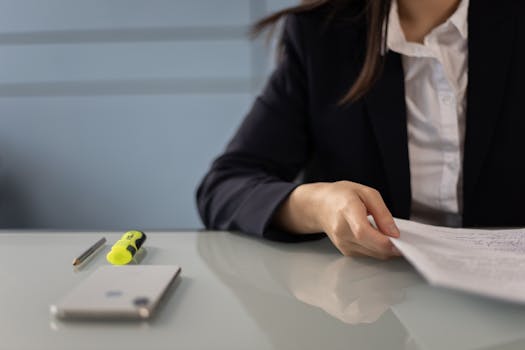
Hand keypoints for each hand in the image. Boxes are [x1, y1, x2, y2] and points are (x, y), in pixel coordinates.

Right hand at [274, 181, 401, 258]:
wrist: (320, 206)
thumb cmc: (342, 196)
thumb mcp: (366, 193)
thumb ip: (382, 212)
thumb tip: (394, 233)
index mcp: (347, 210)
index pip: (363, 231)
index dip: (383, 240)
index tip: (398, 241)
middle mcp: (341, 230)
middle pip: (370, 246)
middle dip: (391, 246)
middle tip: (401, 238)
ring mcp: (342, 242)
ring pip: (372, 254)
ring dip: (385, 248)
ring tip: (387, 234)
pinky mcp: (345, 250)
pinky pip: (368, 255)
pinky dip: (376, 249)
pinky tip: (376, 237)